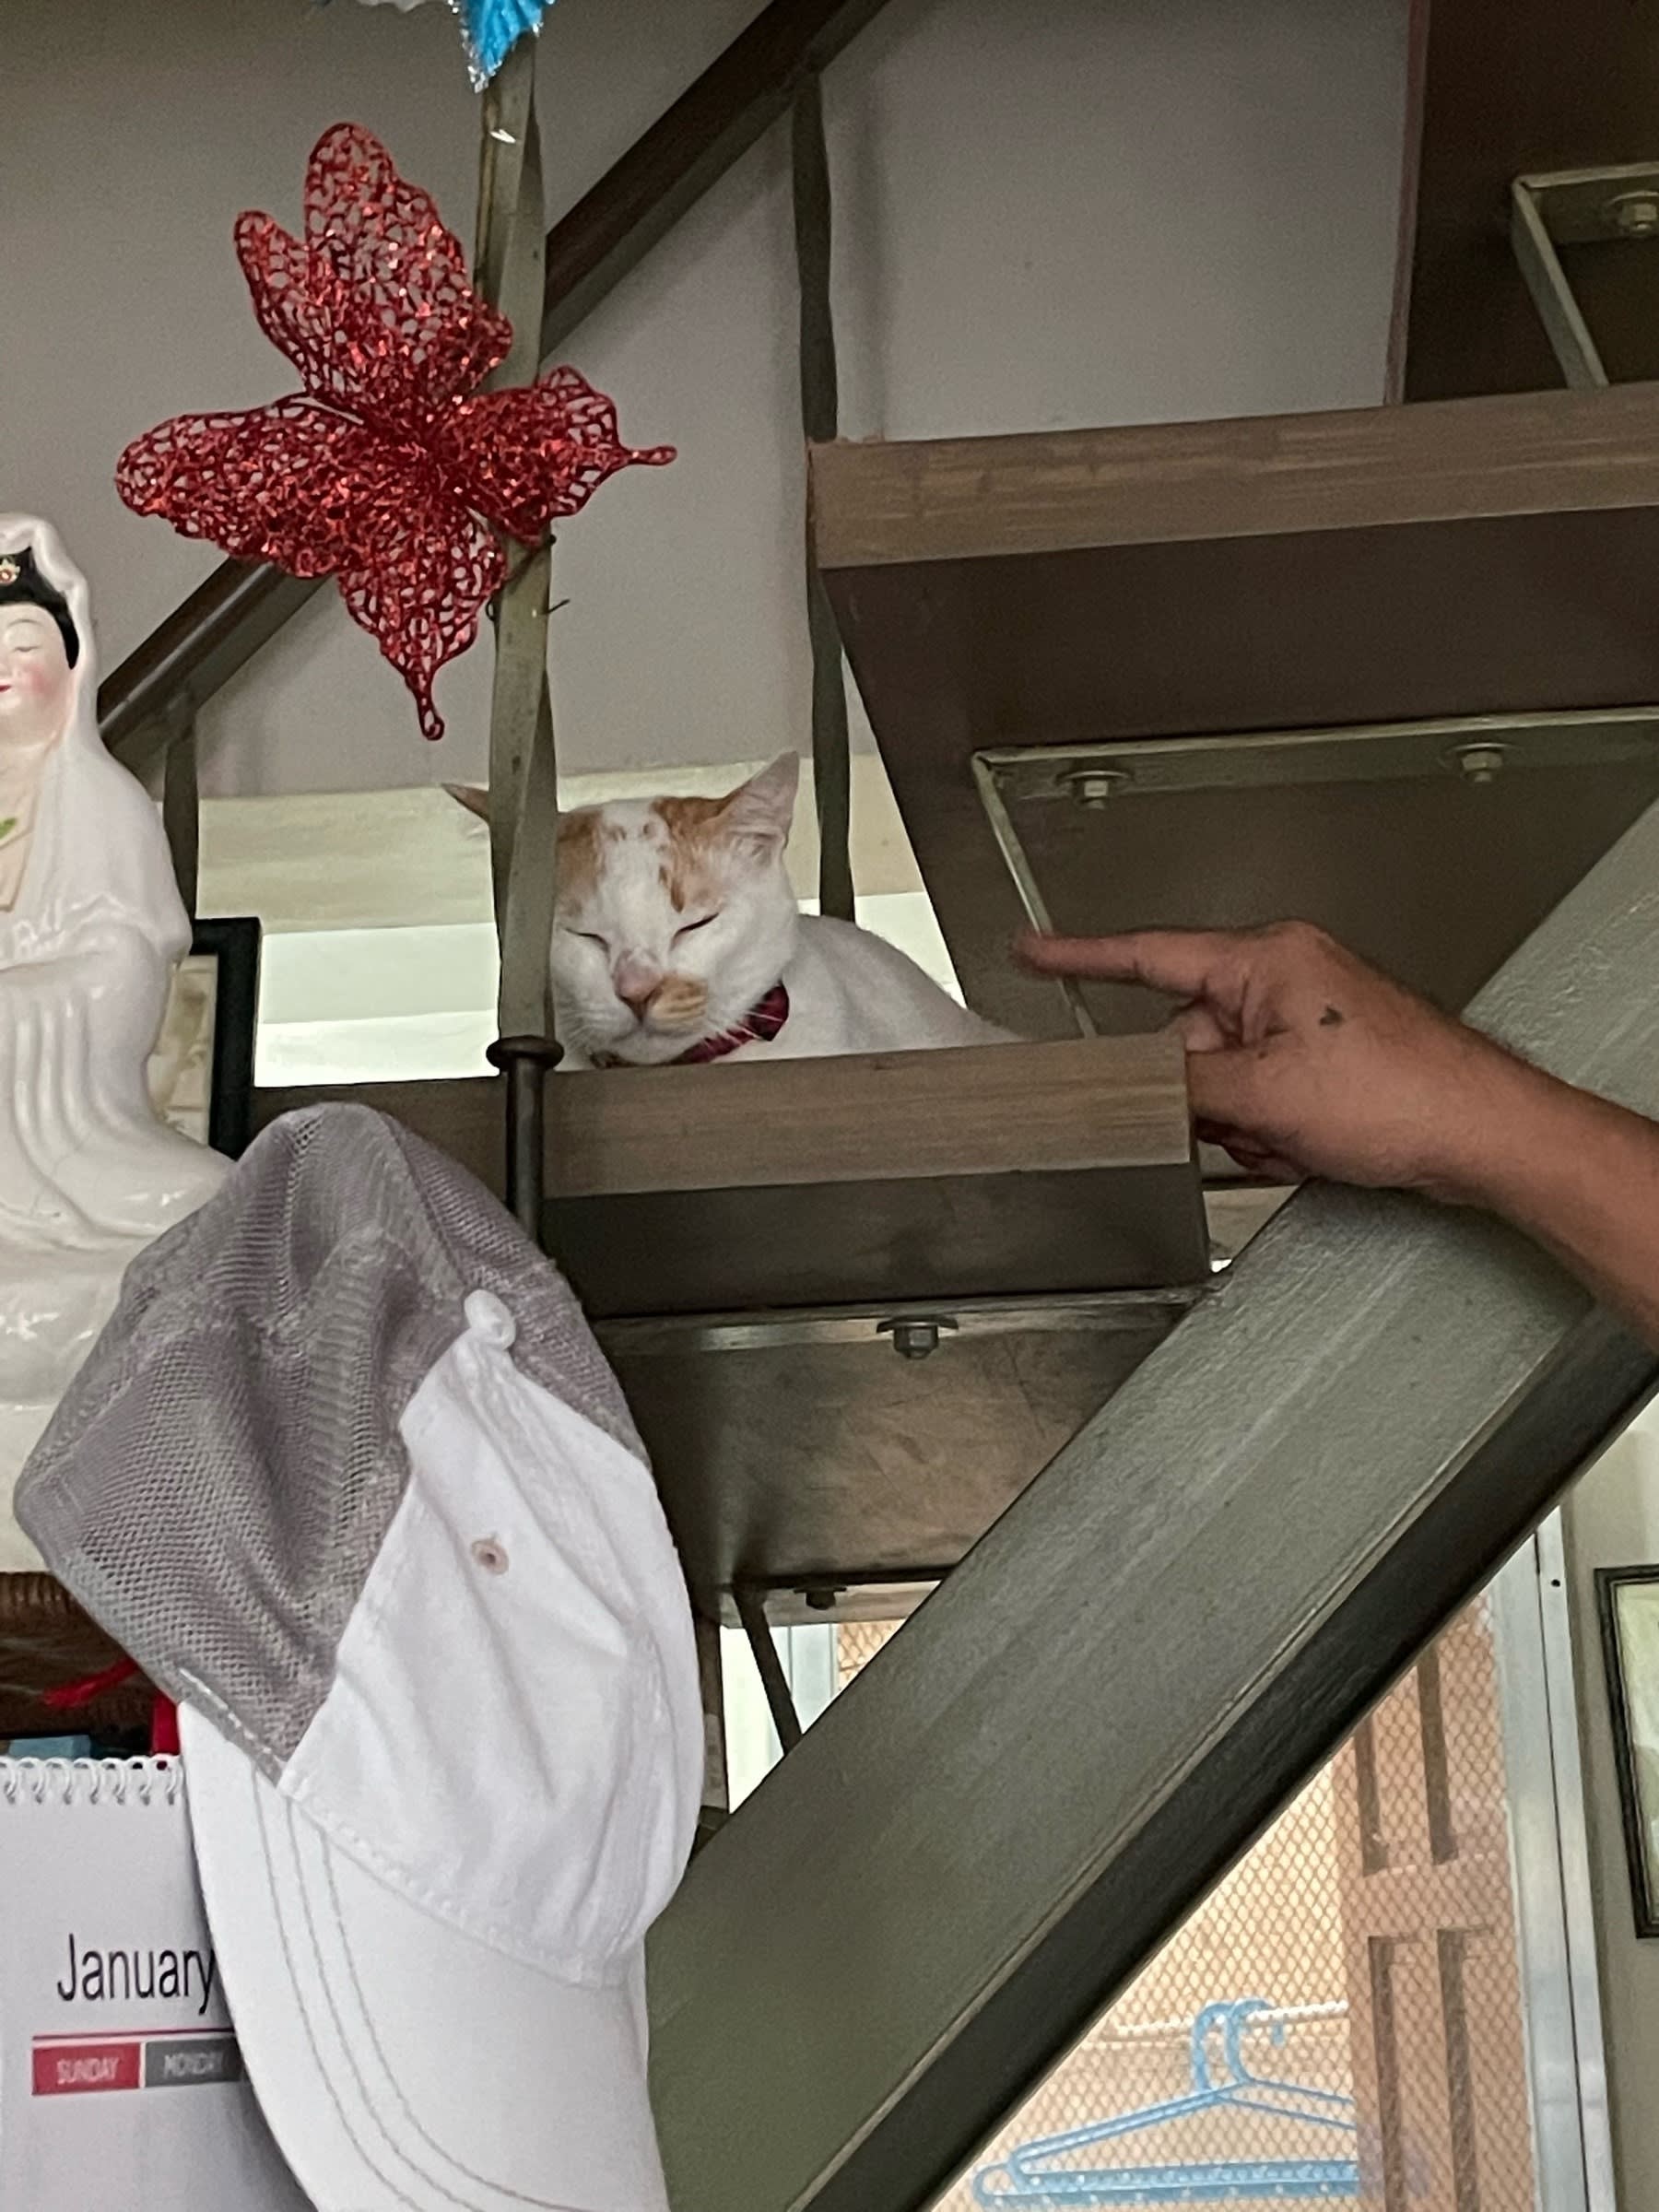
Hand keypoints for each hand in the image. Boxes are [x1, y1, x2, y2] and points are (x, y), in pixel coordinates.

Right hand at [1018, 922, 1538, 1200]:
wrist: (1483, 1135)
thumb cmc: (1404, 1096)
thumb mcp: (1263, 1095)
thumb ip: (1180, 1087)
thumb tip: (1137, 1089)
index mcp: (1266, 961)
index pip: (1149, 955)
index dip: (1081, 957)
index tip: (1035, 951)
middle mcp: (1287, 978)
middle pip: (1188, 1041)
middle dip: (1204, 1097)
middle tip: (1245, 1121)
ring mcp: (1310, 1019)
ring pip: (1225, 1080)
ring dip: (1244, 1123)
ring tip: (1298, 1136)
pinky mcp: (1329, 1059)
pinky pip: (1264, 1096)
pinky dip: (1274, 1129)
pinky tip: (1311, 1146)